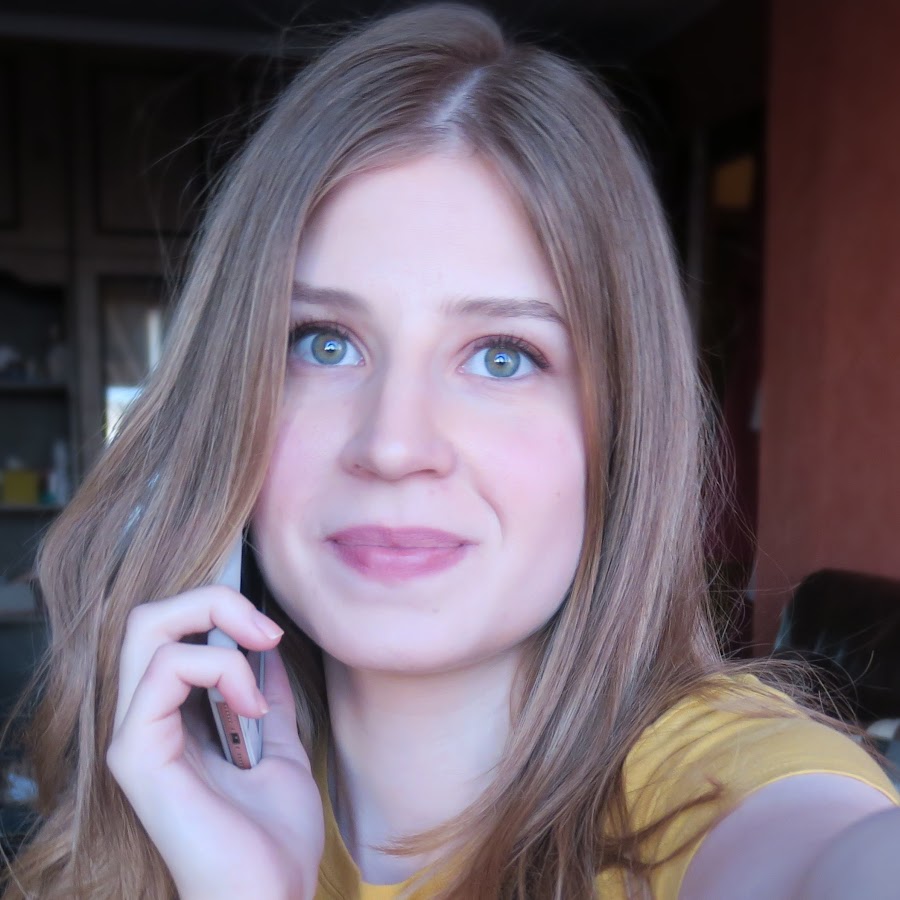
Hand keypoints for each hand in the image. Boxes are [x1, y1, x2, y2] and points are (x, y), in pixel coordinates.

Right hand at [106, 587, 324, 899]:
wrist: (272, 895)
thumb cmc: (273, 837)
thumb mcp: (277, 746)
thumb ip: (265, 697)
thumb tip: (266, 646)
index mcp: (172, 718)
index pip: (169, 630)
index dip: (217, 607)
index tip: (271, 629)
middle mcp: (144, 720)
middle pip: (150, 616)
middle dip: (215, 600)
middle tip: (264, 630)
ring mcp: (135, 735)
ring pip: (149, 628)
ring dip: (221, 631)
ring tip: (260, 679)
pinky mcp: (136, 753)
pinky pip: (163, 670)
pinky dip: (218, 669)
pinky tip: (249, 708)